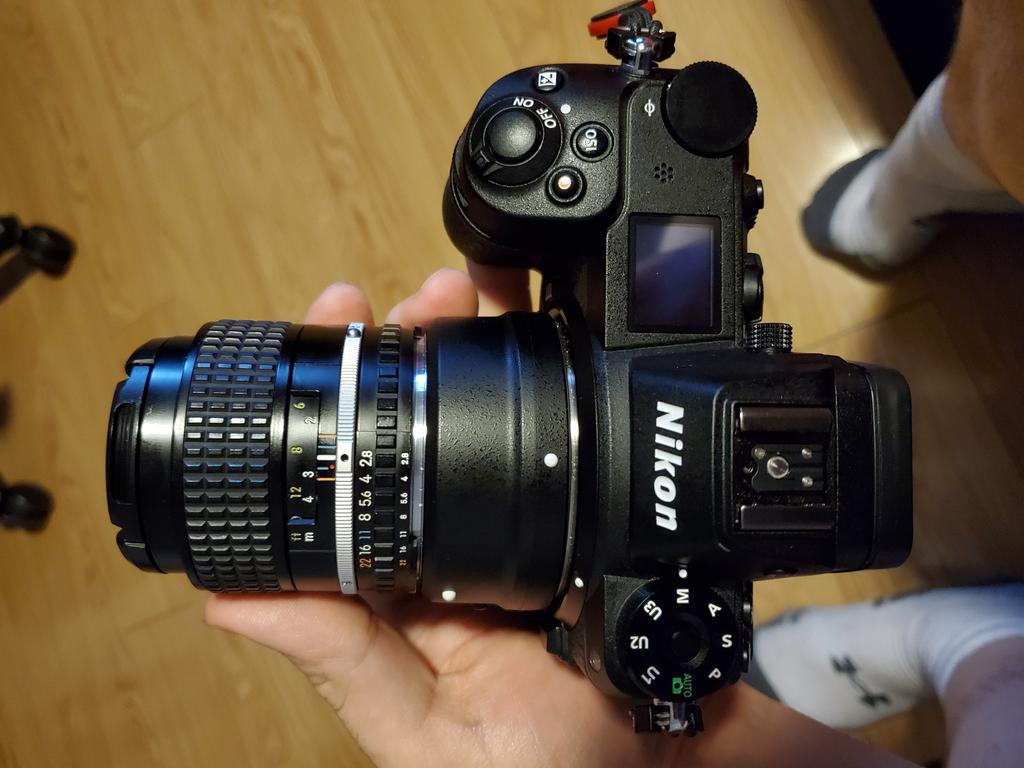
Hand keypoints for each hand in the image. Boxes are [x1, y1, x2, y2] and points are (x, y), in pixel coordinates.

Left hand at [205, 267, 903, 767]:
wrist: (664, 759)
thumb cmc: (539, 767)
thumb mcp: (425, 729)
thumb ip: (346, 664)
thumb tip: (231, 600)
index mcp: (392, 585)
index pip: (342, 474)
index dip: (327, 394)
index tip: (329, 324)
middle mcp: (444, 541)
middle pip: (406, 421)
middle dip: (401, 342)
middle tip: (404, 296)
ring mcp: (509, 516)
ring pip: (476, 408)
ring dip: (465, 339)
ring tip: (464, 291)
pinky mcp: (571, 507)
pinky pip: (548, 429)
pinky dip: (540, 367)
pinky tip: (535, 320)